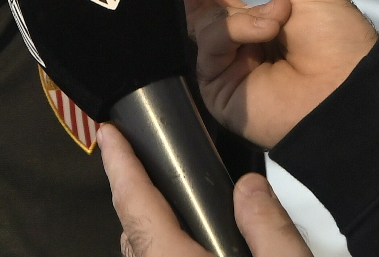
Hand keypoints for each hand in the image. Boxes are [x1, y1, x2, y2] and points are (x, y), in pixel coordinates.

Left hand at [98, 124, 312, 256]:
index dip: (120, 166)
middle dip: (133, 193)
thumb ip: (270, 228)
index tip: (108, 133)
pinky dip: (161, 248)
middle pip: (134, 231)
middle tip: (142, 158)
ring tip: (165, 196)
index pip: (136, 207)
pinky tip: (190, 242)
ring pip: (141, 254)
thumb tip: (249, 186)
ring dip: (148, 226)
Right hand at [180, 0, 378, 148]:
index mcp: (256, 16)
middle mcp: (235, 41)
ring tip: (278, 19)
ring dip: (243, 15)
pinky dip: (237, 34)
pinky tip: (267, 35)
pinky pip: (209, 46)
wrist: (350, 98)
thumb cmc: (339, 42)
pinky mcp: (216, 86)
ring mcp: (224, 65)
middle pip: (198, 4)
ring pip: (204, 21)